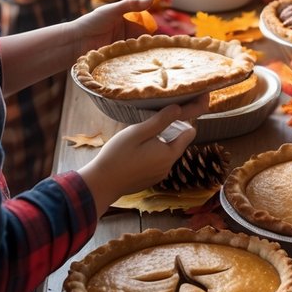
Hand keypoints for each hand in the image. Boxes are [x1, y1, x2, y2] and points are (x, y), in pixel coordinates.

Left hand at [66, 0, 158, 56]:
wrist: (75, 40)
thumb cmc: (92, 22)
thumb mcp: (113, 10)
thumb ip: (132, 4)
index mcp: (125, 21)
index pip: (143, 26)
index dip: (151, 31)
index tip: (161, 37)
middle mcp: (124, 34)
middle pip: (141, 40)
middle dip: (149, 45)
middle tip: (159, 51)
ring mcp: (120, 47)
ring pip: (136, 51)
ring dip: (141, 54)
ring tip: (151, 59)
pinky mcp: (115, 58)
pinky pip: (127, 60)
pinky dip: (133, 61)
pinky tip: (139, 64)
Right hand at [77, 106, 196, 214]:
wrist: (101, 183)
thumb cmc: (117, 155)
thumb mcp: (138, 132)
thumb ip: (160, 121)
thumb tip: (178, 108)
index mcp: (169, 154)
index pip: (189, 134)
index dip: (183, 122)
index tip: (169, 115)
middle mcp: (168, 167)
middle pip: (177, 143)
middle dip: (168, 133)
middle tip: (149, 124)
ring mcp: (159, 176)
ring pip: (166, 153)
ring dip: (158, 144)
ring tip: (140, 138)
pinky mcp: (150, 180)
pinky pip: (157, 163)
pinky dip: (151, 155)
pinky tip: (135, 153)